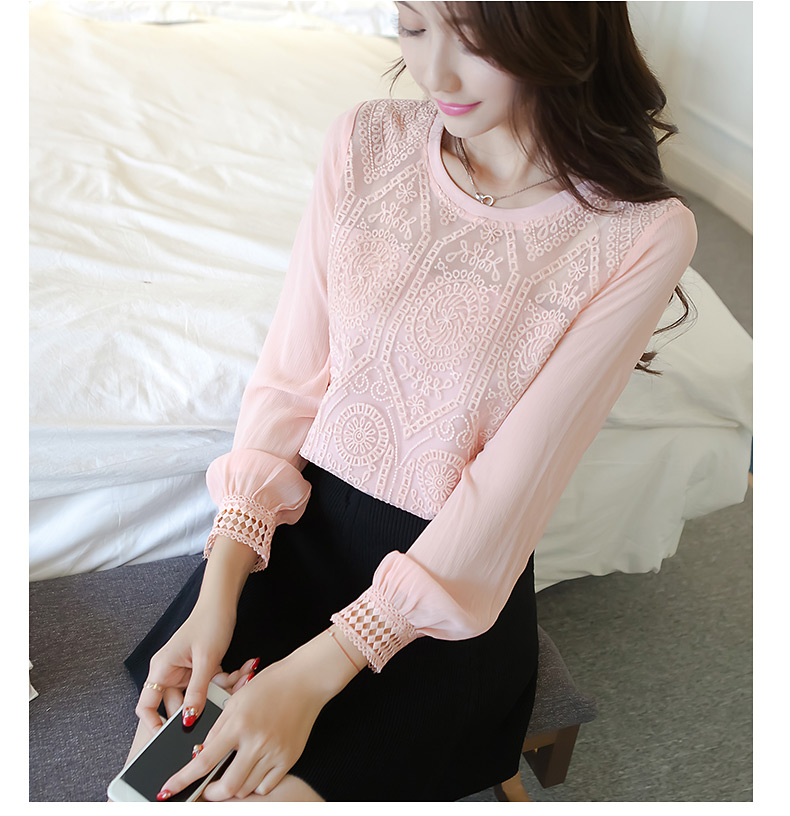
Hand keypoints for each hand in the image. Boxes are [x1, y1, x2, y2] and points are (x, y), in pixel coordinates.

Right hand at [136, 600, 236, 733]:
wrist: (223, 603)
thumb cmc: (209, 623)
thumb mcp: (205, 660)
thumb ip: (197, 691)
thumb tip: (188, 719)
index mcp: (162, 669)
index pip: (146, 706)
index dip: (153, 724)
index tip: (167, 739)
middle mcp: (170, 672)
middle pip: (181, 704)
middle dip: (204, 704)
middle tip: (224, 704)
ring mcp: (186, 672)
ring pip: (202, 696)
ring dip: (223, 690)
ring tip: (241, 677)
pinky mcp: (201, 670)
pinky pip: (213, 685)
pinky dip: (228, 680)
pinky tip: (245, 669)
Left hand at [155, 654, 326, 800]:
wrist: (306, 680)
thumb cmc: (270, 684)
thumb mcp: (236, 699)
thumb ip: (218, 728)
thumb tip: (201, 754)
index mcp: (239, 724)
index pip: (205, 761)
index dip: (183, 779)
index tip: (168, 790)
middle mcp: (257, 741)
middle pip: (227, 786)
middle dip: (211, 794)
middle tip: (206, 789)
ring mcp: (275, 751)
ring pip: (246, 788)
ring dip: (234, 787)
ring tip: (232, 772)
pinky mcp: (290, 757)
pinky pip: (267, 785)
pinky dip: (255, 784)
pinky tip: (253, 770)